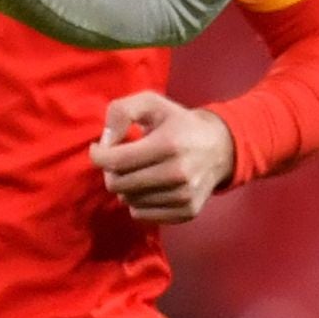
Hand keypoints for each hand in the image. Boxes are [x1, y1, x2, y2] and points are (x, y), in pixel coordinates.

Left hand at [94, 93, 236, 223]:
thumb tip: (105, 141)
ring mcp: (184, 196)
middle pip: (119, 185)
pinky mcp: (186, 212)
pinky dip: (138, 201)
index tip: (99, 149)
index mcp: (168, 144)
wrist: (220, 148)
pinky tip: (148, 186)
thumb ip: (122, 112)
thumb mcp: (151, 102)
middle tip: (118, 161)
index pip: (116, 161)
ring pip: (128, 201)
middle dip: (110, 172)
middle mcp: (178, 174)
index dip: (98, 155)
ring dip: (125, 187)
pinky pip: (142, 215)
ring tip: (137, 171)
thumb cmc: (178, 123)